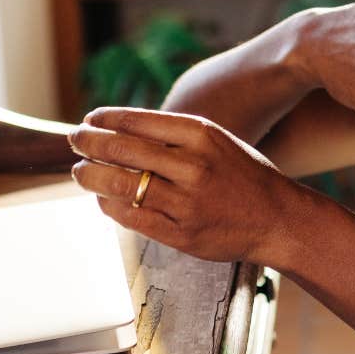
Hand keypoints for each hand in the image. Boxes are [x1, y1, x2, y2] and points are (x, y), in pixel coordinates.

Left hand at [70, 107, 319, 265]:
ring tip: (79, 171)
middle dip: (89, 143)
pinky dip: (110, 207)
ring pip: (121, 185)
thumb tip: (119, 129)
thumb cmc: (244, 175)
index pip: (137, 120)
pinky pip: (132, 218)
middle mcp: (193, 166)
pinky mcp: (181, 234)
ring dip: (91, 176)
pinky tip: (103, 199)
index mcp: (202, 135)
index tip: (89, 119)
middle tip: (75, 141)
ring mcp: (186, 202)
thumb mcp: (217, 141)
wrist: (279, 218)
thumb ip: (175, 135)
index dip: (105, 119)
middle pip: (122, 150)